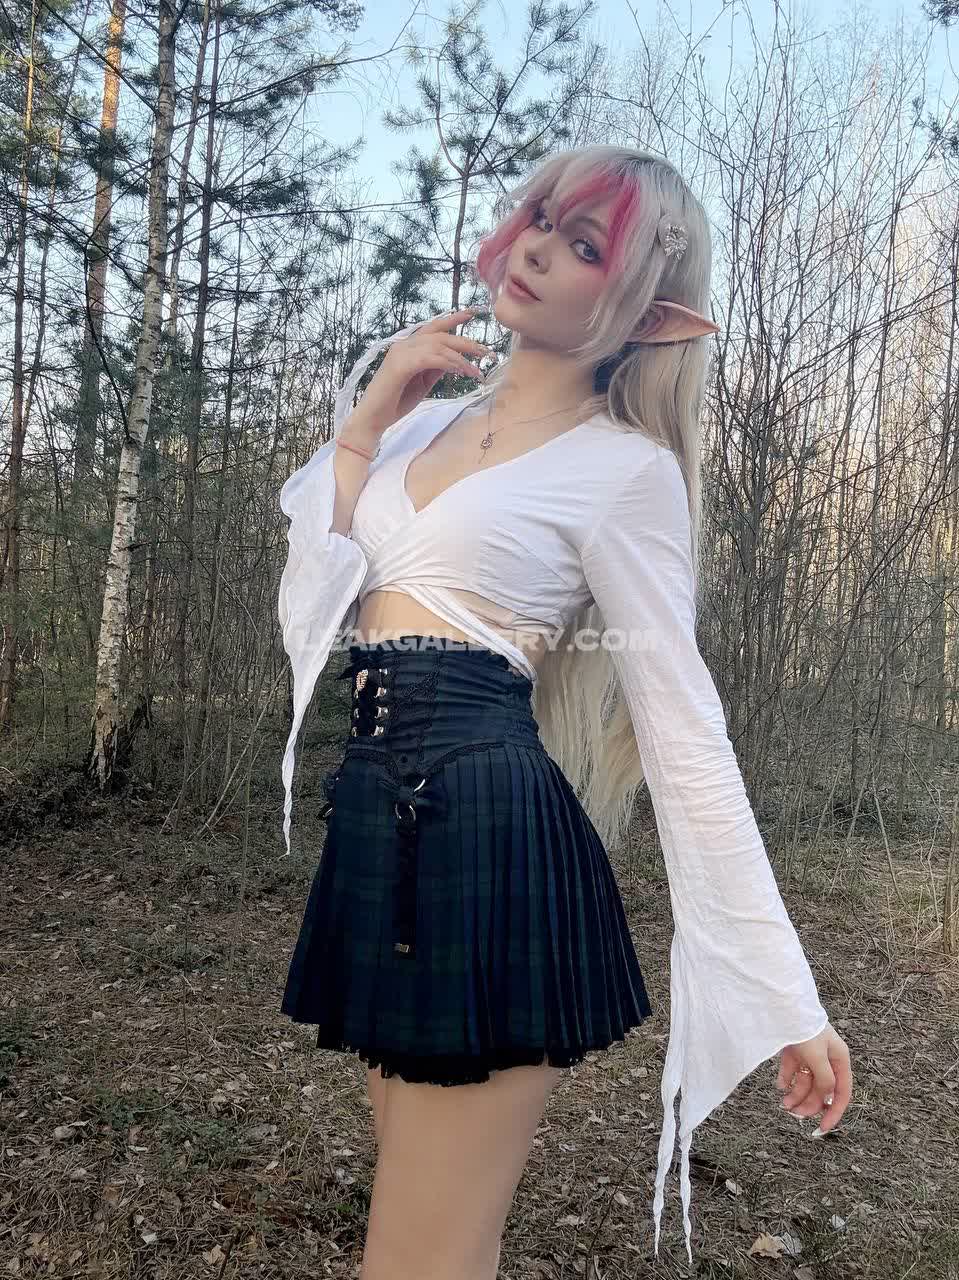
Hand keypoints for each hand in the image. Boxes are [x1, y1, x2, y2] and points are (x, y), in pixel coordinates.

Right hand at [352, 307, 492, 435]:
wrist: (374, 418)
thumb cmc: (396, 401)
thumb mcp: (423, 382)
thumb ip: (436, 368)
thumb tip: (455, 360)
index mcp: (409, 346)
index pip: (434, 327)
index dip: (454, 318)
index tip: (474, 313)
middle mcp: (405, 345)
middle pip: (441, 335)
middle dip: (466, 343)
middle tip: (487, 353)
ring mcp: (401, 353)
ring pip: (438, 346)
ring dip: (461, 358)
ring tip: (476, 371)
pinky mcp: (400, 365)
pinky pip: (429, 359)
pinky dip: (447, 363)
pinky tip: (459, 371)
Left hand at [776, 1022, 851, 1134]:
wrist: (783, 1004)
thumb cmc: (805, 1028)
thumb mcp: (818, 1056)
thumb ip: (825, 1080)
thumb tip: (829, 1100)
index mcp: (839, 1059)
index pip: (841, 1092)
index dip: (834, 1112)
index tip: (823, 1129)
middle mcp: (827, 1058)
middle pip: (821, 1090)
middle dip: (809, 1103)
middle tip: (794, 1114)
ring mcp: (810, 1054)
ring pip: (806, 1082)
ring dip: (796, 1095)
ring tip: (783, 1104)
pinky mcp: (794, 1050)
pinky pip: (792, 1071)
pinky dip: (786, 1080)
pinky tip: (780, 1086)